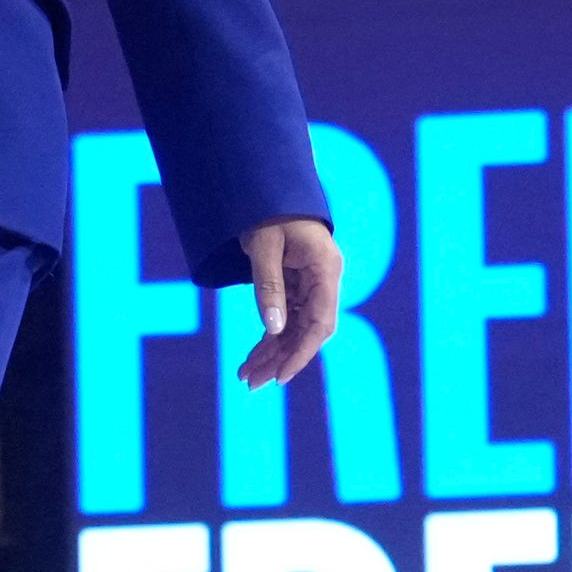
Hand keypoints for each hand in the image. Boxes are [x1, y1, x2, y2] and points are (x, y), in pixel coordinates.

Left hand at [233, 220, 344, 389]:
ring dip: (272, 353)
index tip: (281, 376)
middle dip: (280, 359)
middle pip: (307, 331)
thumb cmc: (267, 210)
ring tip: (246, 377)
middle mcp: (323, 279)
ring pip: (295, 329)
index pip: (320, 321)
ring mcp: (310, 283)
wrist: (267, 188)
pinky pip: (285, 317)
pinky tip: (253, 357)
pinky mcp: (296, 285)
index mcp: (325, 268)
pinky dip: (269, 337)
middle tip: (252, 383)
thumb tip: (274, 329)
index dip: (302, 352)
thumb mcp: (263, 246)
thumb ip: (269, 286)